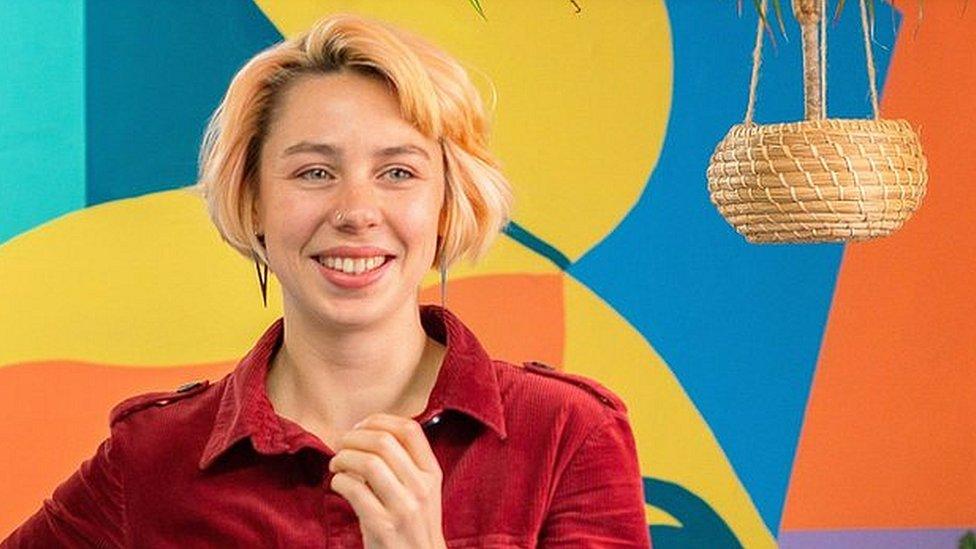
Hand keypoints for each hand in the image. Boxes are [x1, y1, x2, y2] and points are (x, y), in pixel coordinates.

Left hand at [328, 413, 446, 548]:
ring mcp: (404, 508)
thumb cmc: (412, 525)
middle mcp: (421, 488)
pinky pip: (354, 490)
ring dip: (343, 458)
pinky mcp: (383, 526)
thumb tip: (366, 434)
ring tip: (337, 465)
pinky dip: (339, 481)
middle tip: (341, 445)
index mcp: (432, 473)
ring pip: (368, 463)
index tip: (360, 428)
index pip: (410, 429)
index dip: (379, 420)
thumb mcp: (421, 491)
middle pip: (384, 441)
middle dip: (353, 438)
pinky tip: (338, 484)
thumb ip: (403, 464)